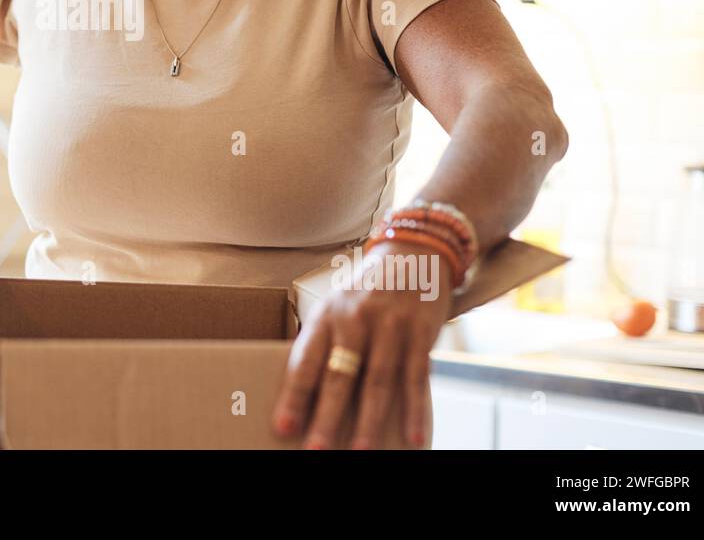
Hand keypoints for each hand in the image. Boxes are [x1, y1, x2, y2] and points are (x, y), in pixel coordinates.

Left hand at [271, 242, 454, 448]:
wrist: (412, 252)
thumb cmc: (366, 291)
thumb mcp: (337, 307)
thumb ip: (326, 345)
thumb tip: (306, 397)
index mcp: (326, 315)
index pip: (305, 361)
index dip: (293, 397)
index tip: (283, 427)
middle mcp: (355, 319)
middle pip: (339, 376)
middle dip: (326, 418)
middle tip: (316, 451)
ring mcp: (389, 325)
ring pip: (378, 382)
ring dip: (369, 423)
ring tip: (359, 452)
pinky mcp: (420, 331)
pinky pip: (417, 378)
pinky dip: (415, 410)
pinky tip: (414, 437)